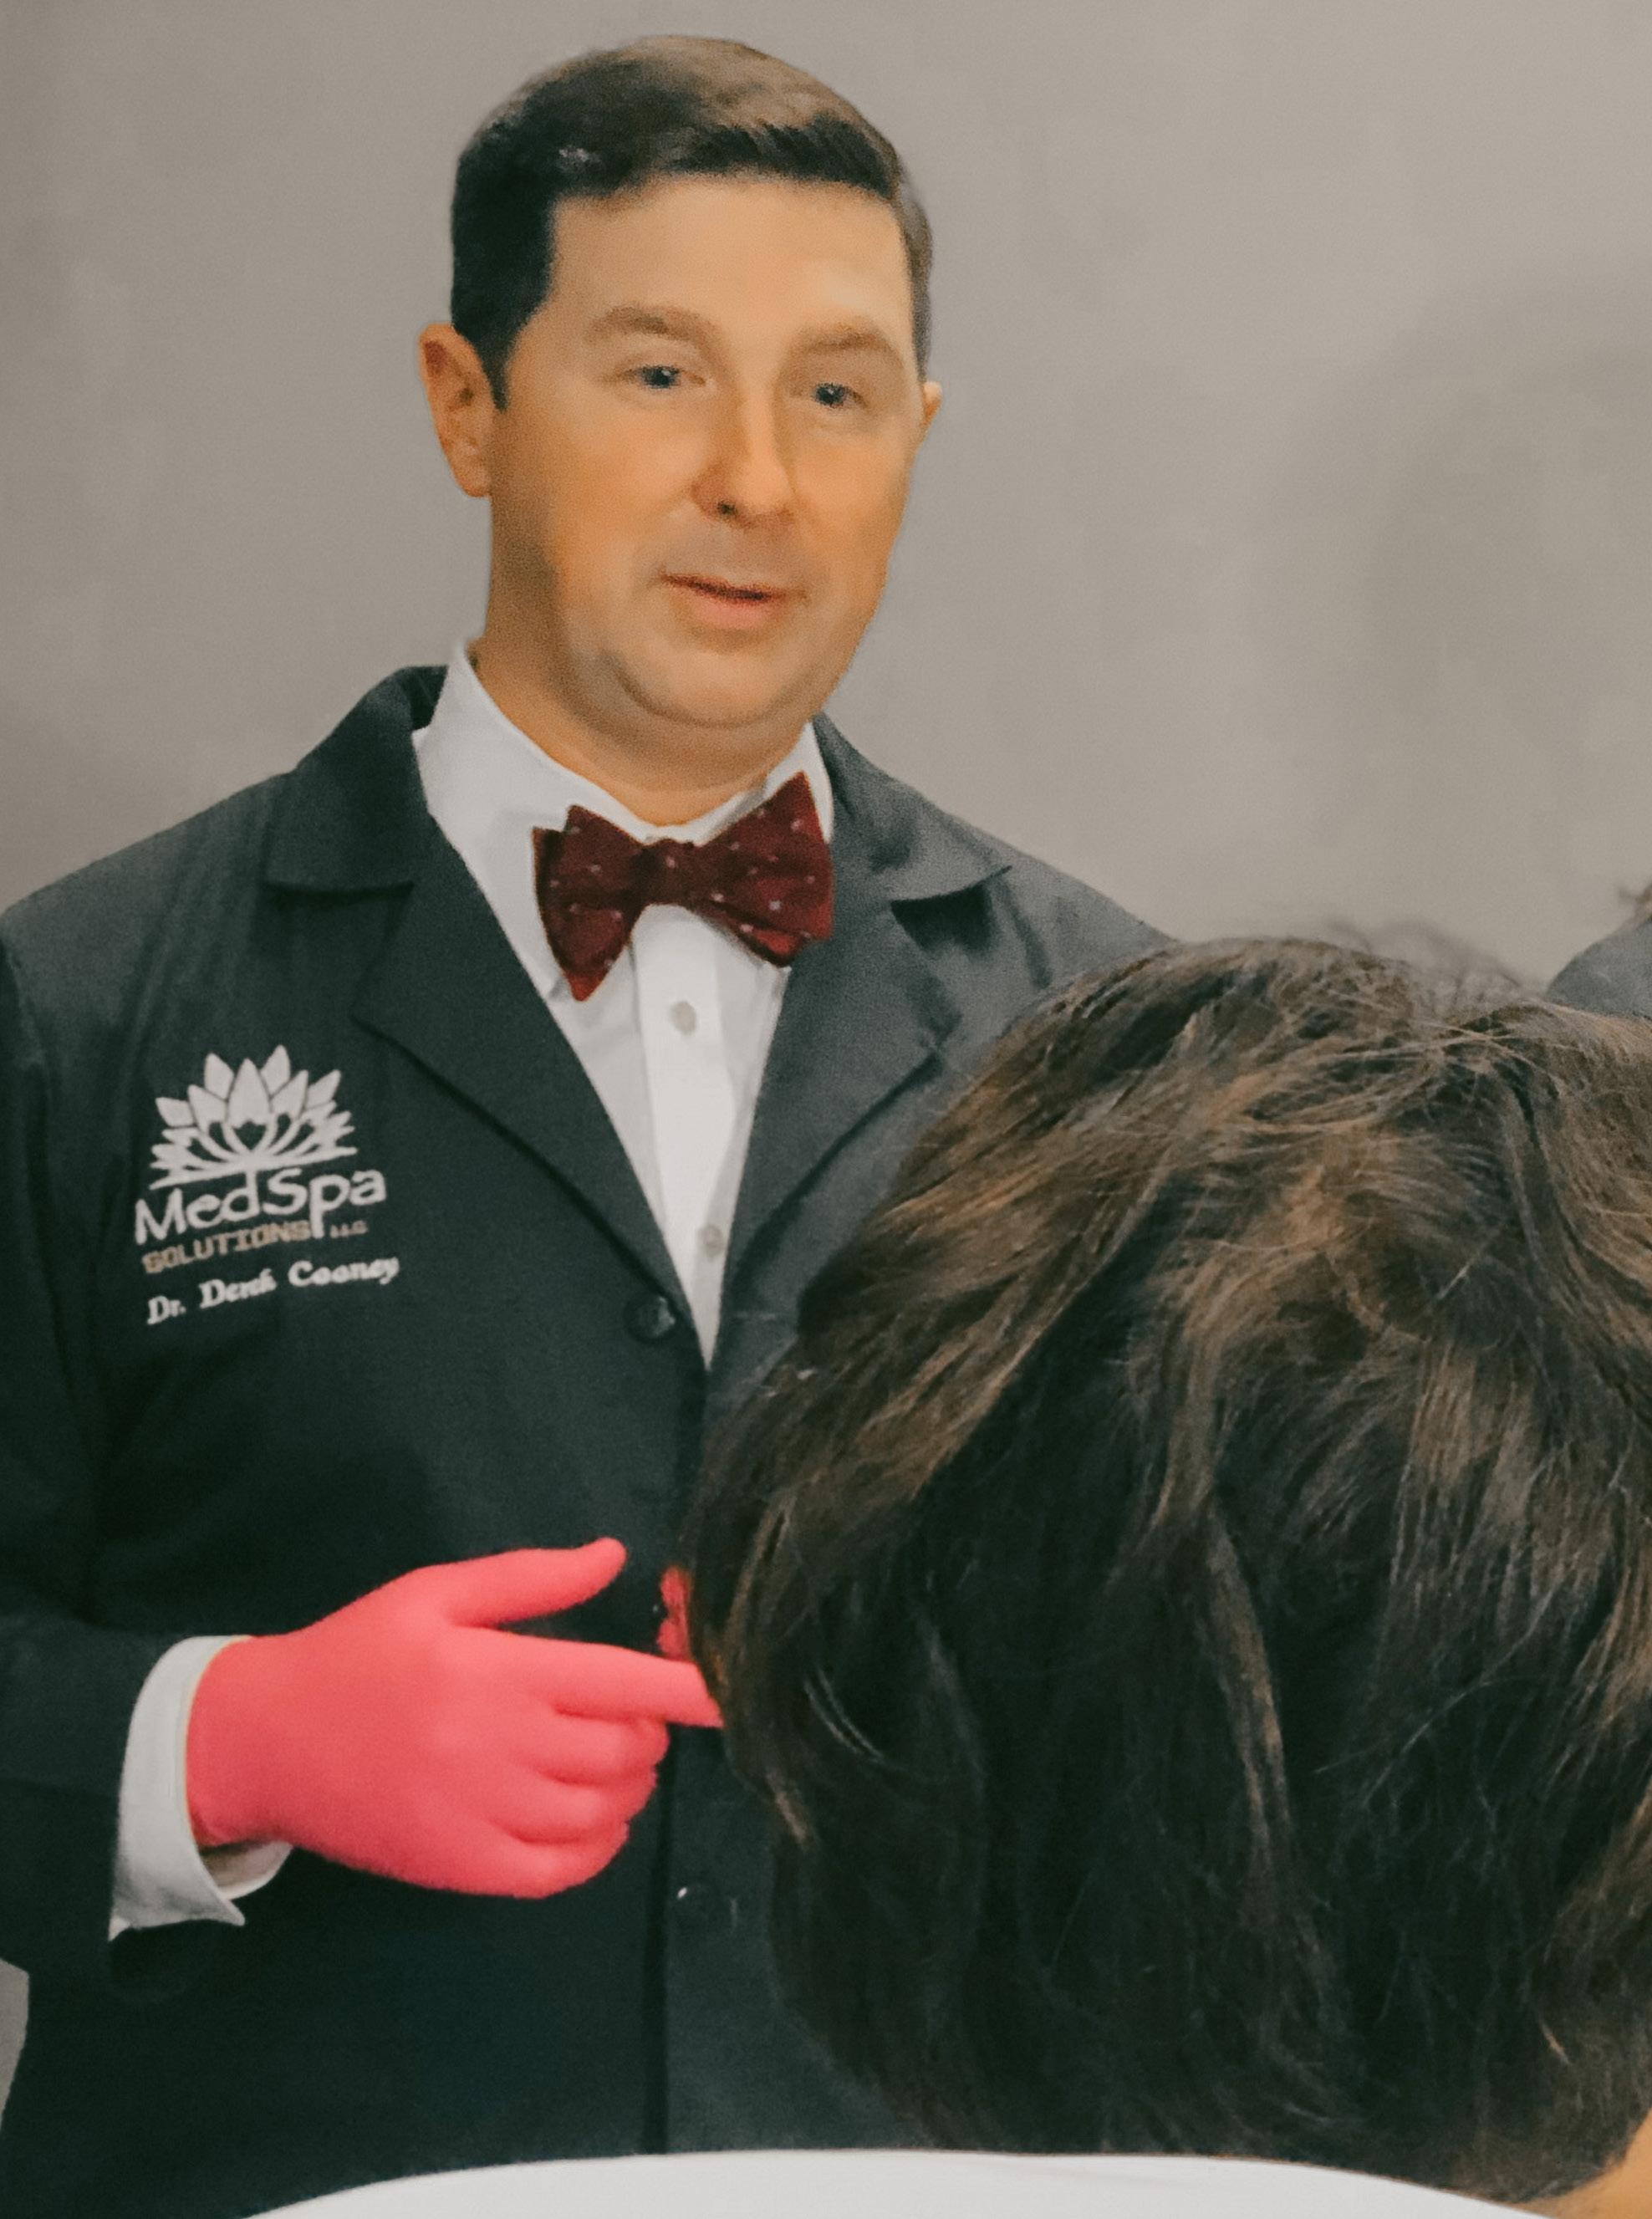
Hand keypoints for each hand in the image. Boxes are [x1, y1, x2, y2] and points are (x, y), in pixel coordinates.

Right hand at [185, 1539, 721, 1896]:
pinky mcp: (463, 1867)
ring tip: (607, 1758)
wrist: (265, 1740)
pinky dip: (596, 1848)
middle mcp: (499, 1748)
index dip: (690, 1691)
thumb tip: (615, 1556)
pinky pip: (561, 1871)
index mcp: (498, 1673)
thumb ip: (532, 1580)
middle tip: (624, 1710)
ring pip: (603, 1811)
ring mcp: (481, 1816)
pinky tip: (590, 1820)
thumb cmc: (359, 1654)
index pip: (623, 1684)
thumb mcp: (438, 1593)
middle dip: (648, 1729)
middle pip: (624, 1749)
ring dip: (628, 1784)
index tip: (737, 1690)